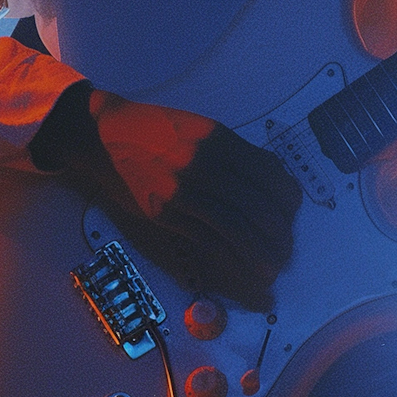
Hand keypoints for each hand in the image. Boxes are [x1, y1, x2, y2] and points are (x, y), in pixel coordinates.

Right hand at [41, 88, 301, 311]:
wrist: (104, 135)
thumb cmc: (156, 131)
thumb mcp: (201, 129)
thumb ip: (235, 153)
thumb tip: (273, 182)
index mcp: (219, 139)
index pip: (270, 174)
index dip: (288, 200)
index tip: (293, 214)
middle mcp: (204, 164)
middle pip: (257, 205)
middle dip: (279, 234)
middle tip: (286, 248)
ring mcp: (183, 190)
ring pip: (235, 227)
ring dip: (259, 253)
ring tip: (272, 267)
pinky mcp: (165, 213)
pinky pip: (207, 239)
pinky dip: (231, 256)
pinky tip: (243, 265)